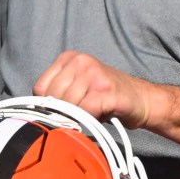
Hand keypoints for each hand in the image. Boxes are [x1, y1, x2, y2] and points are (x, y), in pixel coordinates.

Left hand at [35, 50, 156, 127]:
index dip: (49, 105)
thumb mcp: (78, 87)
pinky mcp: (106, 90)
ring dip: (78, 117)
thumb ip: (58, 94)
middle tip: (81, 116)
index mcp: (69, 58)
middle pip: (53, 98)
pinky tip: (99, 116)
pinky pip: (85, 111)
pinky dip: (89, 120)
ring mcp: (94, 74)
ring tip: (92, 114)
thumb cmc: (106, 98)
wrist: (142, 99)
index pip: (40, 88)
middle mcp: (81, 61)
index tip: (63, 111)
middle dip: (64, 113)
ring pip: (68, 105)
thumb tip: (37, 113)